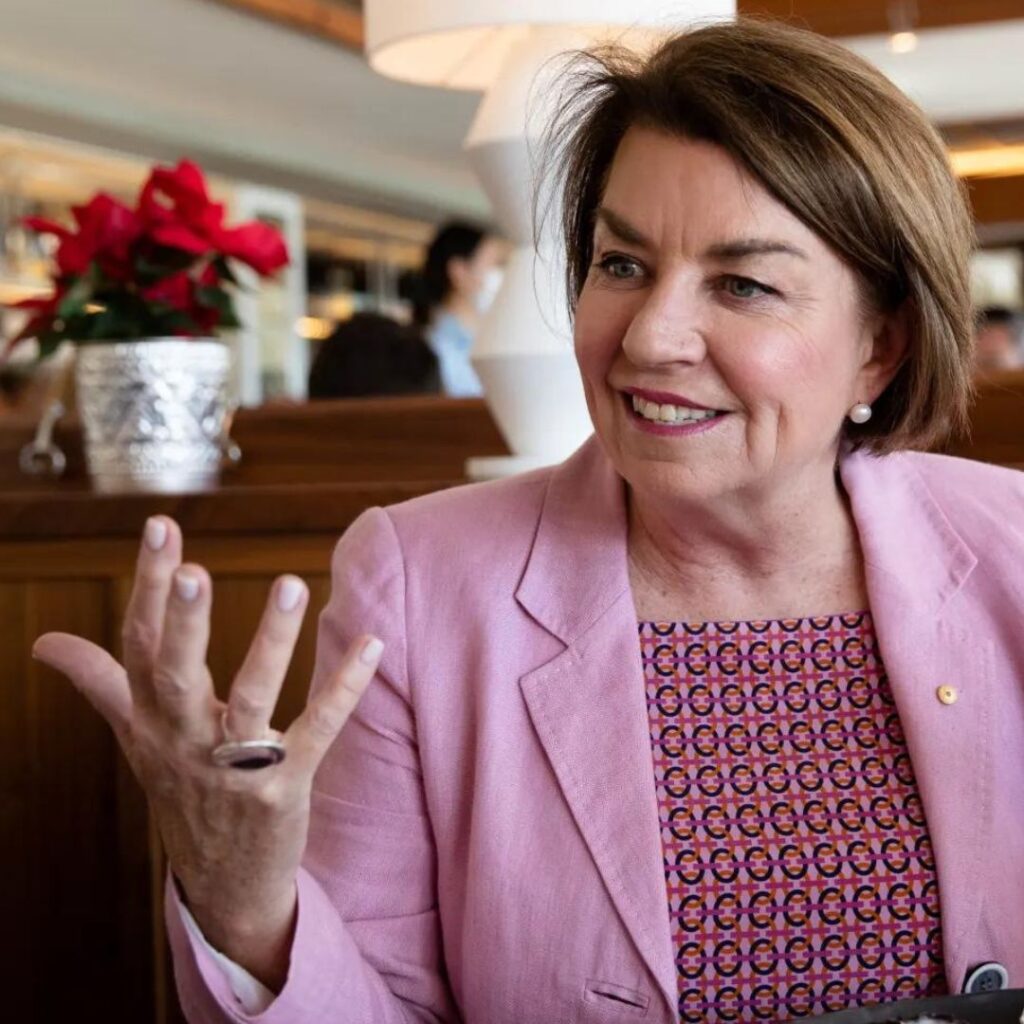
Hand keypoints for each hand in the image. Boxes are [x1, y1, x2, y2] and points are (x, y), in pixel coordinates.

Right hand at [32, 516, 382, 989]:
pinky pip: (315, 731)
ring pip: (250, 699)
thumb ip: (98, 683)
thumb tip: (43, 644)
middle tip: (194, 565)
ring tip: (291, 583)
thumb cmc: (181, 791)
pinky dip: (343, 689)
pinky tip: (370, 645)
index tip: (161, 528)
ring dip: (269, 643)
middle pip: (176, 673)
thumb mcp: (134, 738)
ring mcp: (232, 769)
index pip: (140, 645)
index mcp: (150, 720)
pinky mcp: (282, 789)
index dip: (150, 586)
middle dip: (184, 620)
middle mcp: (183, 742)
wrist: (222, 884)